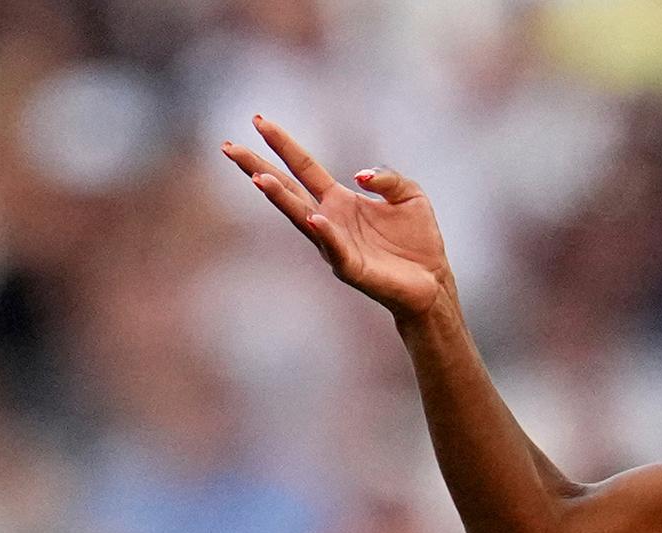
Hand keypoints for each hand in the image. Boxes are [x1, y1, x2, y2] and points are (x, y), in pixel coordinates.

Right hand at [218, 115, 456, 322]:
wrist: (432, 282)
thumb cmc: (417, 240)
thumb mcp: (408, 194)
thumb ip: (386, 178)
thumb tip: (359, 176)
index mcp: (339, 200)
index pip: (303, 166)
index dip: (282, 144)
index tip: (258, 121)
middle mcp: (328, 220)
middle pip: (287, 189)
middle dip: (257, 168)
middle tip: (229, 148)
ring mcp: (334, 245)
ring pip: (301, 217)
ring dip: (280, 199)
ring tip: (259, 179)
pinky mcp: (351, 268)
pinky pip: (334, 248)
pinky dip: (325, 234)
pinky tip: (314, 219)